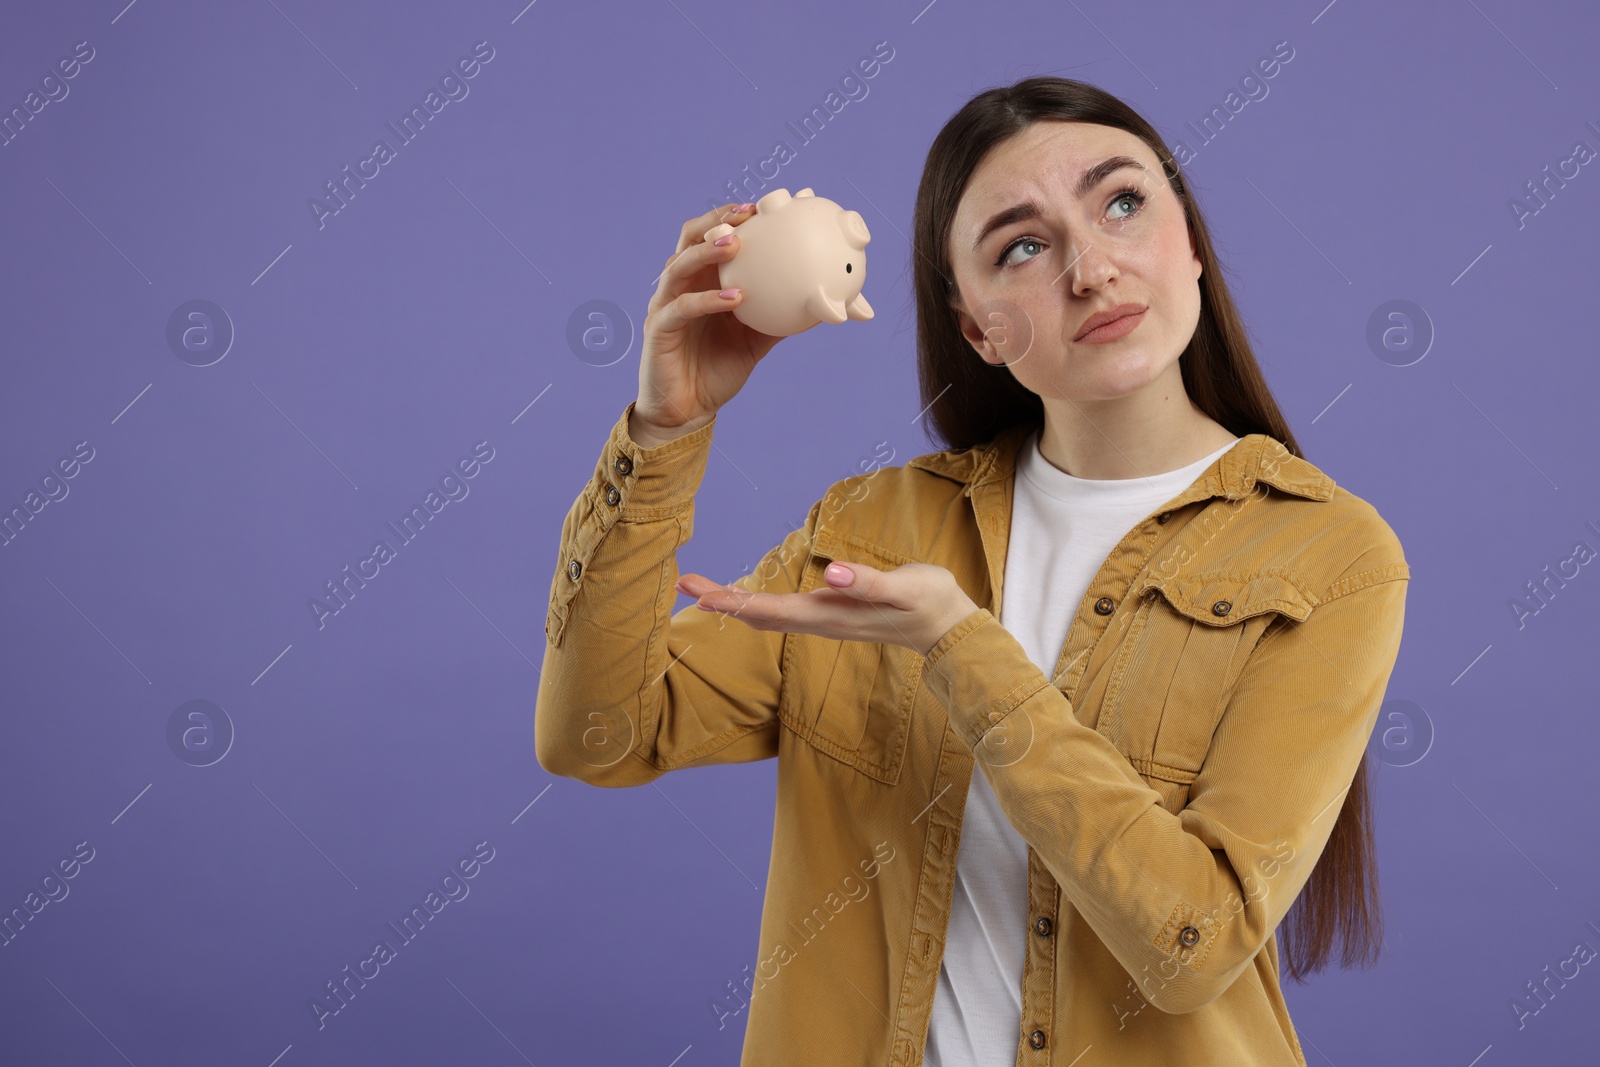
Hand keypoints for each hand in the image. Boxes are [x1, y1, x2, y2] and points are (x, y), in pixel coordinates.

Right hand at [632, 202, 785, 445]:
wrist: (688, 411)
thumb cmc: (719, 370)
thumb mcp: (757, 341)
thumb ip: (780, 318)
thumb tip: (822, 304)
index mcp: (702, 282)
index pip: (713, 237)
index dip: (733, 217)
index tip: (764, 206)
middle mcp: (681, 286)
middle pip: (690, 238)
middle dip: (716, 220)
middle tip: (746, 215)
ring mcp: (666, 305)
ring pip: (679, 265)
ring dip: (707, 251)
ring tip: (736, 244)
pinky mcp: (658, 329)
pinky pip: (682, 307)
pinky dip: (707, 299)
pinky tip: (734, 298)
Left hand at [676, 559, 982, 656]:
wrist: (949, 627)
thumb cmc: (930, 603)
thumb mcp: (906, 588)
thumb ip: (869, 583)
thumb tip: (831, 575)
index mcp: (829, 615)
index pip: (769, 611)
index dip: (731, 603)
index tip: (698, 593)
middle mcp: (819, 621)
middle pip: (758, 616)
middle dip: (720, 602)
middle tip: (682, 584)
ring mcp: (824, 620)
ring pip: (766, 616)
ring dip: (732, 604)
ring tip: (699, 590)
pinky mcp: (830, 614)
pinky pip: (781, 612)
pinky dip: (753, 604)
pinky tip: (742, 598)